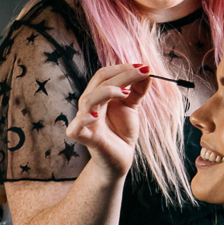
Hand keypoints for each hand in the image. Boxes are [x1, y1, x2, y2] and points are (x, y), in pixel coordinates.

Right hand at [66, 63, 154, 177]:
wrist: (121, 157)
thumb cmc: (122, 130)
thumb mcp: (132, 106)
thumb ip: (138, 89)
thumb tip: (147, 68)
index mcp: (97, 95)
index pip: (104, 75)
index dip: (123, 68)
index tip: (144, 67)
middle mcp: (89, 104)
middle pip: (99, 82)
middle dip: (122, 74)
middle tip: (143, 72)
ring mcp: (85, 120)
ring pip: (88, 99)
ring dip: (107, 91)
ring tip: (126, 92)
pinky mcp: (84, 137)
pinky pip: (76, 127)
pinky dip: (84, 118)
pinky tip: (96, 114)